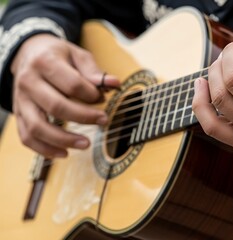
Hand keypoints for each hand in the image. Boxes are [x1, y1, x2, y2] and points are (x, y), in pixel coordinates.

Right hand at [11, 34, 119, 157]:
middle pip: (56, 106)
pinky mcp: (19, 114)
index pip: (72, 84)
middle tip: (103, 120)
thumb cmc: (57, 56)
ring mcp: (20, 100)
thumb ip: (94, 71)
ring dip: (63, 139)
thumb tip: (114, 84)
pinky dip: (44, 149)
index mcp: (45, 62)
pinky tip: (63, 153)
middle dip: (83, 117)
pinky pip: (27, 137)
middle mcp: (29, 81)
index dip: (91, 95)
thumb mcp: (77, 55)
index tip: (103, 98)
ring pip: (37, 126)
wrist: (29, 53)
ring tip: (85, 144)